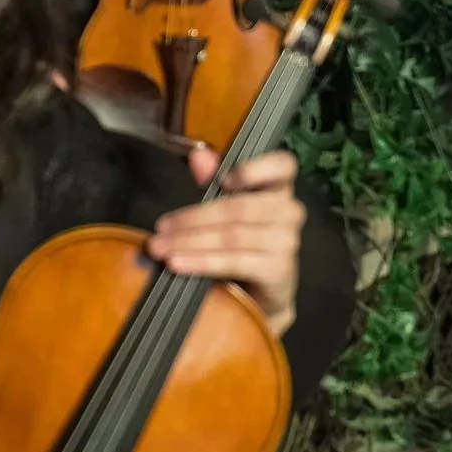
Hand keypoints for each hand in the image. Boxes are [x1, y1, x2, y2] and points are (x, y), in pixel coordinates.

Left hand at [145, 146, 306, 335]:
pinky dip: (203, 262)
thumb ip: (212, 179)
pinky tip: (179, 263)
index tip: (223, 179)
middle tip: (162, 228)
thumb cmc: (240, 245)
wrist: (255, 296)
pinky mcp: (279, 270)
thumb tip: (199, 155)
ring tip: (162, 248)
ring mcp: (287, 242)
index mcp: (278, 189)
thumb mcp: (222, 209)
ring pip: (233, 236)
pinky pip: (236, 262)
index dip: (255, 168)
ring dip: (191, 242)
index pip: (283, 165)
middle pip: (239, 207)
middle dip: (193, 218)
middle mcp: (289, 212)